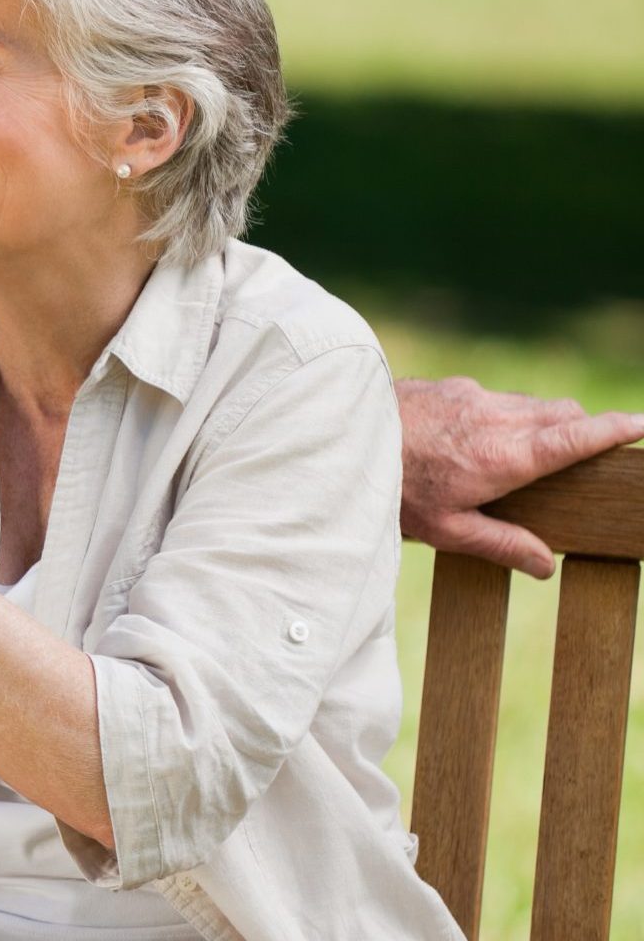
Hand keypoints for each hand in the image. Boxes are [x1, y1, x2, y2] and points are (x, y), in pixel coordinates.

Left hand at [395, 376, 643, 577]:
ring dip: (542, 423)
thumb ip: (500, 544)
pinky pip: (494, 397)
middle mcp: (496, 417)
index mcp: (505, 455)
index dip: (617, 428)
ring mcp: (472, 395)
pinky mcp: (449, 385)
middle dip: (583, 430)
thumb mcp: (445, 530)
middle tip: (587, 455)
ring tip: (526, 456)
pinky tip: (476, 439)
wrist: (335, 436)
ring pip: (530, 403)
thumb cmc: (390, 489)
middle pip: (563, 414)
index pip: (577, 436)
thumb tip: (546, 565)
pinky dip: (505, 414)